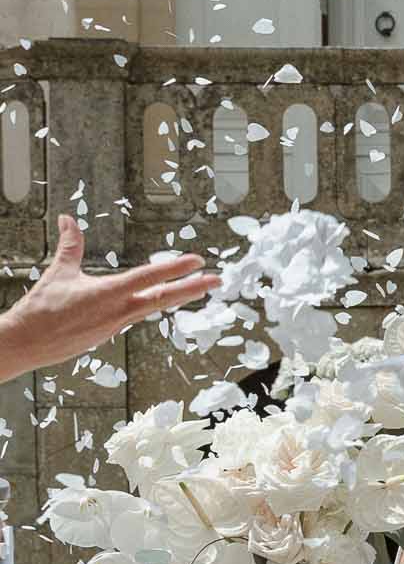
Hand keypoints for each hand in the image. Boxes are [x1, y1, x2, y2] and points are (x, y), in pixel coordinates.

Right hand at [0, 216, 220, 383]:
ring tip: (196, 289)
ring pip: (152, 309)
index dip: (175, 268)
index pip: (149, 278)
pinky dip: (148, 307)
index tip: (197, 261)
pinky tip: (155, 302)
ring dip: (175, 298)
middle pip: (163, 299)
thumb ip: (69, 245)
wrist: (26, 344)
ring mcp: (115, 326)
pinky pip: (134, 318)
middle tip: (215, 280)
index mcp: (108, 294)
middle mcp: (118, 312)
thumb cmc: (40, 310)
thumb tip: (67, 219)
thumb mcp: (58, 272)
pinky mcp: (108, 336)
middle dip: (192, 288)